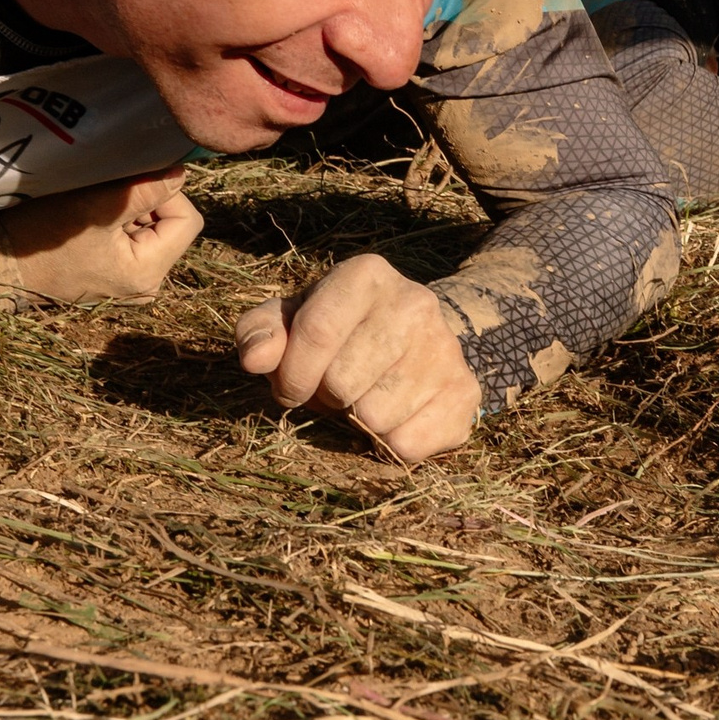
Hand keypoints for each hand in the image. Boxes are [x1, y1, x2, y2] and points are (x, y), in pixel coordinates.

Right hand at [0, 166, 203, 300]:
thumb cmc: (42, 236)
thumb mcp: (97, 206)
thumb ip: (144, 191)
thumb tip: (181, 171)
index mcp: (148, 273)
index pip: (187, 220)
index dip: (167, 193)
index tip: (134, 180)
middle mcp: (145, 285)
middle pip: (169, 224)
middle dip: (145, 202)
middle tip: (108, 192)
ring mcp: (127, 282)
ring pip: (149, 228)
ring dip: (128, 210)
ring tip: (94, 205)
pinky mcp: (110, 275)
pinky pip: (129, 239)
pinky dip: (116, 222)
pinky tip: (87, 218)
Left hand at [234, 254, 481, 462]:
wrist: (415, 338)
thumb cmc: (339, 330)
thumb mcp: (292, 320)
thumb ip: (261, 332)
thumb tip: (253, 358)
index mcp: (367, 275)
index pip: (316, 332)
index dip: (291, 375)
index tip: (289, 389)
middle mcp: (415, 302)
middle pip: (342, 380)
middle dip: (326, 397)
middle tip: (336, 386)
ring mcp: (446, 347)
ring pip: (374, 416)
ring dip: (357, 421)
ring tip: (366, 395)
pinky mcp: (465, 391)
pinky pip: (407, 444)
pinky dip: (388, 443)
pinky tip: (394, 415)